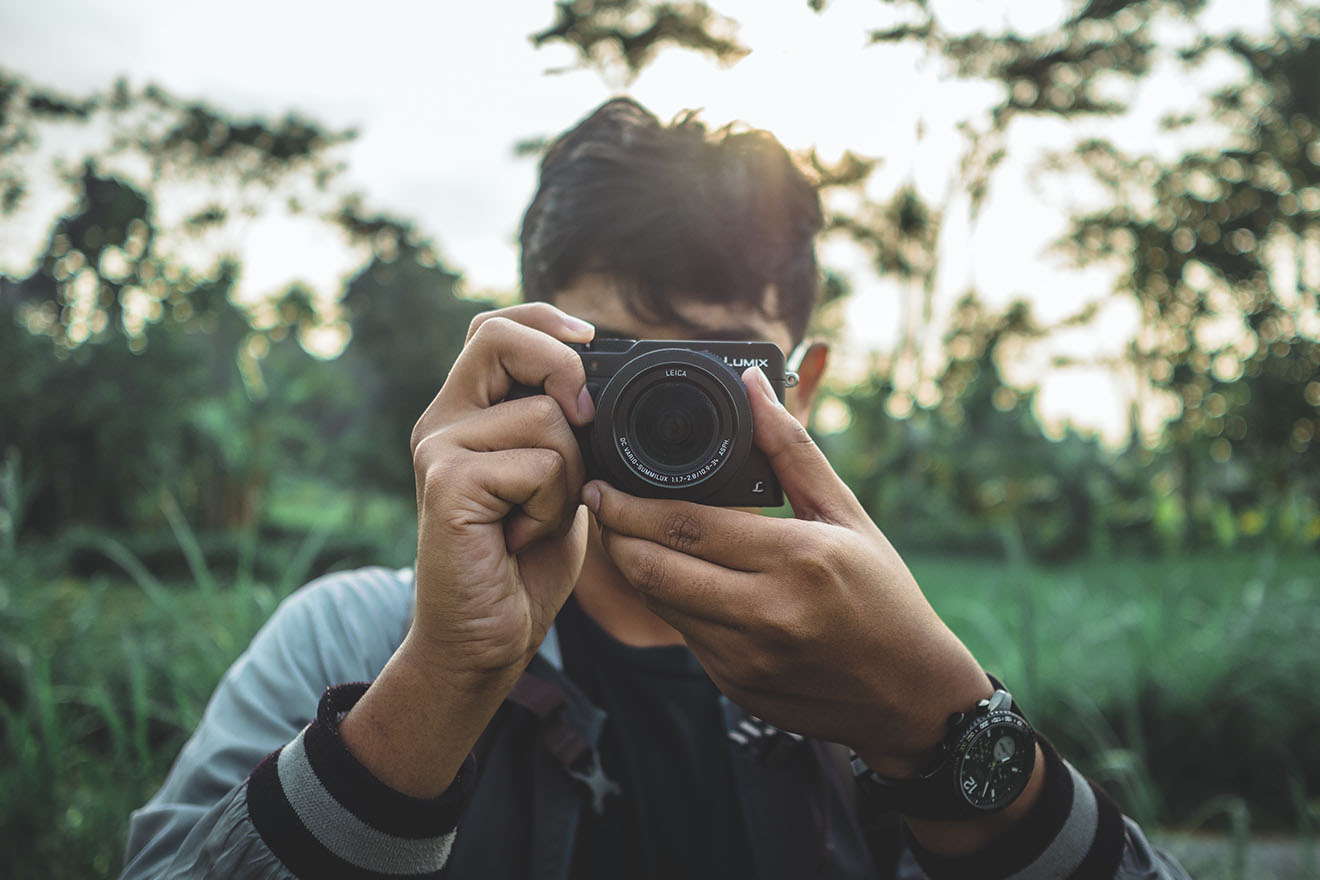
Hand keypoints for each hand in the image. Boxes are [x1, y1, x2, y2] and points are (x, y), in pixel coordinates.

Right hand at [406, 303, 596, 686]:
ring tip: (537, 518)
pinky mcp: (448, 483)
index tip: (591, 337)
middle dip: (563, 370)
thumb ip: (563, 431)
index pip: (492, 328)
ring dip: (570, 476)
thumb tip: (600, 385)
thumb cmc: (522, 565)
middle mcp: (442, 422)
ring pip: (546, 416)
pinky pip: (540, 464)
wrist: (484, 640)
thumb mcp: (554, 481)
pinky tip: (521, 537)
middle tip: (584, 424)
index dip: (542, 319)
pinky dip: (552, 507)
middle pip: (500, 338)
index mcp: (465, 414)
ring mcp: (439, 449)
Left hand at [584, 365, 990, 776]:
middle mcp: (768, 613)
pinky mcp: (736, 686)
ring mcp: (747, 658)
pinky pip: (683, 635)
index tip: (603, 484)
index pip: (687, 526)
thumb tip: (753, 385)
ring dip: (634, 567)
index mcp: (798, 559)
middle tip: (600, 504)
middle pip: (654, 569)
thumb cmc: (884, 597)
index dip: (630, 505)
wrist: (910, 697)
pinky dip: (668, 602)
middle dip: (615, 534)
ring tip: (626, 534)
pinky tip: (672, 576)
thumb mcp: (847, 514)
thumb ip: (791, 448)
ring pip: (659, 604)